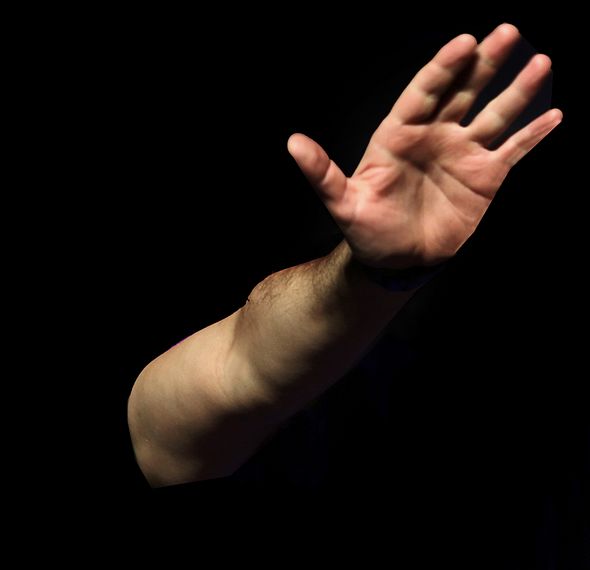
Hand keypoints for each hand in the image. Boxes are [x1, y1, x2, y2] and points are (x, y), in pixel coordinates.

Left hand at [287, 23, 561, 267]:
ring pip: (494, 114)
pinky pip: (513, 150)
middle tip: (506, 32)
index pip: (425, 92)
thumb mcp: (342, 202)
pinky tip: (553, 114)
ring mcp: (462, 153)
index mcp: (400, 134)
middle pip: (463, 92)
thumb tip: (292, 144)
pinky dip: (533, 134)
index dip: (444, 68)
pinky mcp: (484, 177)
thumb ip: (322, 172)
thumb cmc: (366, 230)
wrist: (394, 261)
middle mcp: (434, 135)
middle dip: (484, 63)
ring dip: (517, 90)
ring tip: (541, 61)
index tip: (464, 42)